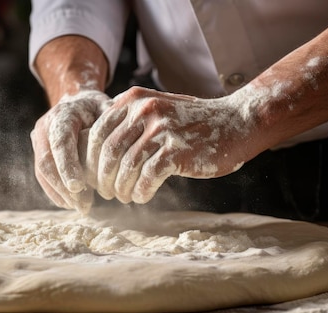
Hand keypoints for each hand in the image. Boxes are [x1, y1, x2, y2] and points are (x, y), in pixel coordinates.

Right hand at [30, 90, 110, 212]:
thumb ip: (110, 128)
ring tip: (81, 207)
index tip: (78, 187)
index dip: (67, 165)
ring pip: (42, 172)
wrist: (77, 101)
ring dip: (61, 193)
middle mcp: (45, 127)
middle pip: (47, 161)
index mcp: (62, 114)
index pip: (60, 142)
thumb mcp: (107, 108)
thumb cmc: (97, 108)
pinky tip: (72, 204)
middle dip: (64, 186)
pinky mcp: (39, 153)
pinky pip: (42, 177)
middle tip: (84, 205)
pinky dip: (56, 192)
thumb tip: (119, 148)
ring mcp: (38, 141)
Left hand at [85, 87, 254, 203]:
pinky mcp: (177, 151)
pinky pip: (147, 177)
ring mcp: (161, 129)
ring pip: (126, 167)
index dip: (90, 160)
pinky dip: (140, 192)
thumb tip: (94, 153)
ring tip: (123, 197)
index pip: (97, 133)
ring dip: (121, 188)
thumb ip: (127, 121)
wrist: (237, 123)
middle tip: (105, 193)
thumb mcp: (155, 108)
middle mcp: (144, 110)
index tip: (92, 177)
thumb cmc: (192, 122)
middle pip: (109, 152)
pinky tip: (141, 197)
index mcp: (133, 99)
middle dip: (102, 178)